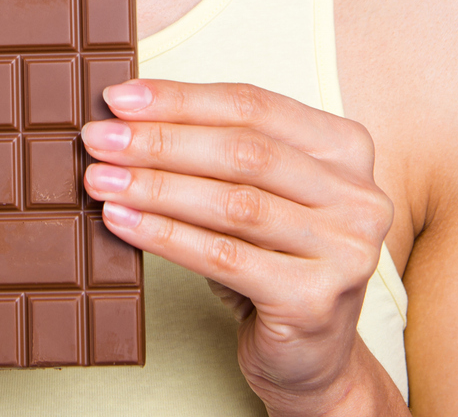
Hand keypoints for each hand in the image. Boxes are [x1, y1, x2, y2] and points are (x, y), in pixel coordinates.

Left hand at [80, 80, 397, 415]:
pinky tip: (122, 223)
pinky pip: (224, 257)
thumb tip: (127, 118)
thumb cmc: (273, 262)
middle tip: (100, 140)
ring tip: (101, 180)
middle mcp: (358, 195)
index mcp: (347, 149)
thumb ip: (217, 154)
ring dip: (155, 187)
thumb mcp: (257, 196)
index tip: (119, 98)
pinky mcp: (316, 299)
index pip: (254, 107)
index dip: (181, 99)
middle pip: (244, 151)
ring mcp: (345, 249)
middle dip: (161, 141)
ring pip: (233, 203)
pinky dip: (165, 236)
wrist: (311, 358)